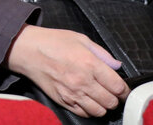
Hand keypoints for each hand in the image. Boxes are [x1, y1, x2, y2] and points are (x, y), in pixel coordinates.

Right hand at [7, 25, 128, 118]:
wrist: (27, 50)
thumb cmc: (52, 42)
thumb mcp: (80, 39)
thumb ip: (102, 53)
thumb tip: (116, 66)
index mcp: (90, 64)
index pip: (118, 87)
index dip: (125, 90)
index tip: (123, 88)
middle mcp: (83, 81)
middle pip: (111, 102)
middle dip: (115, 98)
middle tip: (111, 92)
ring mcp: (72, 93)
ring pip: (99, 111)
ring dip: (102, 105)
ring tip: (99, 97)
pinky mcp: (63, 101)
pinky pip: (84, 113)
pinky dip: (89, 110)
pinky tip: (86, 100)